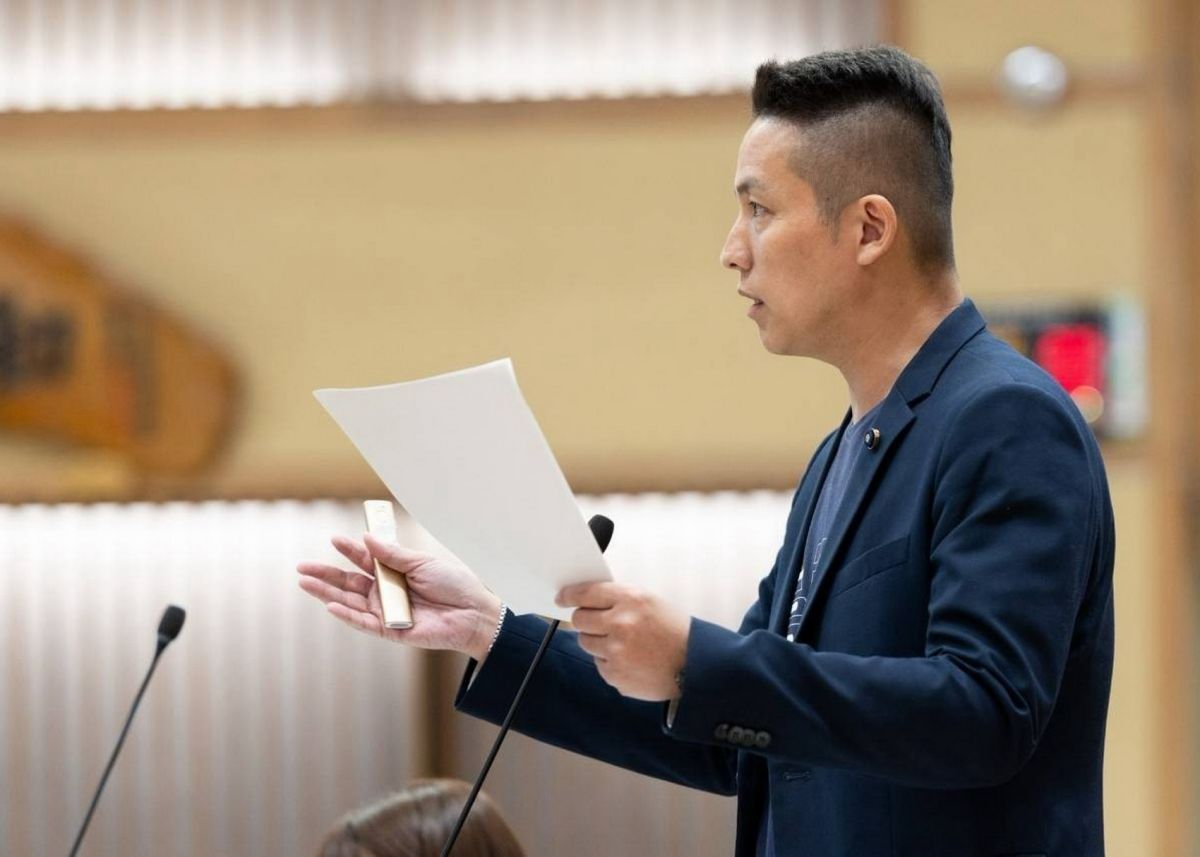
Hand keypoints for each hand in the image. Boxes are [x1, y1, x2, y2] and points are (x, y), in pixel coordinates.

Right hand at [297, 534, 502, 660]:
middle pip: (349, 583)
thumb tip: (366, 539)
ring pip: (350, 602)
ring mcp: (386, 611)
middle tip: (302, 567)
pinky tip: (330, 605)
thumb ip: (393, 554)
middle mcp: (386, 592)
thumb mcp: (423, 562)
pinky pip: (364, 623)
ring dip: (327, 594)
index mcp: (394, 573)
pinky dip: (347, 615)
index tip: (334, 539)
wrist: (473, 612)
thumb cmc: (454, 585)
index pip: (364, 561)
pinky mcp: (390, 631)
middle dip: (325, 575)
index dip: (348, 551)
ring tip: (305, 582)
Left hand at [557, 582, 689, 701]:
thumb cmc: (676, 632)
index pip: (586, 593)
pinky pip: (599, 664)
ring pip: (586, 643)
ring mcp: (616, 651)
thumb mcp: (651, 602)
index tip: (562, 597)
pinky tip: (631, 660)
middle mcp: (620, 623)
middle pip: (580, 619)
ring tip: (624, 644)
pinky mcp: (615, 674)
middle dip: (586, 620)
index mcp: (631, 599)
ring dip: (598, 642)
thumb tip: (588, 600)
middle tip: (599, 624)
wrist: (697, 666)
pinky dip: (610, 662)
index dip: (570, 595)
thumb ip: (620, 599)